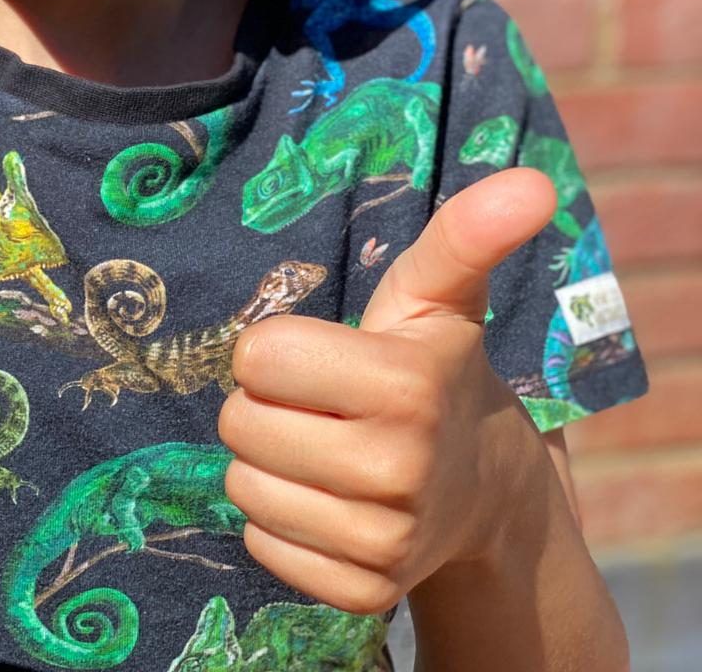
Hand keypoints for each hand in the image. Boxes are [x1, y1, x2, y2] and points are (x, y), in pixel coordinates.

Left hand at [217, 167, 557, 614]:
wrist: (483, 486)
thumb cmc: (434, 365)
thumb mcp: (439, 292)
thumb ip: (466, 232)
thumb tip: (534, 181)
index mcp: (404, 383)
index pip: (257, 354)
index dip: (278, 348)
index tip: (326, 356)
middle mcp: (396, 469)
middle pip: (239, 422)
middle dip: (267, 403)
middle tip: (323, 404)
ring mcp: (383, 541)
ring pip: (244, 485)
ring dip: (270, 462)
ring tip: (326, 449)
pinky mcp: (362, 591)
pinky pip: (262, 545)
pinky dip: (282, 520)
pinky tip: (330, 501)